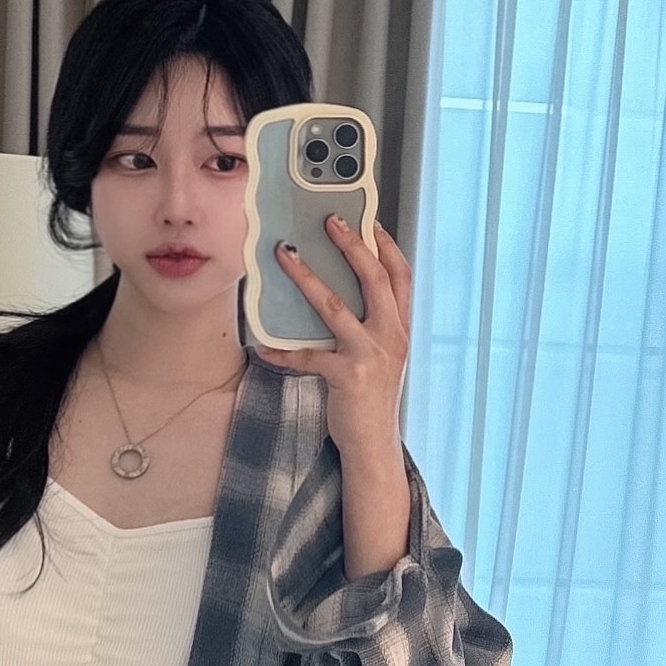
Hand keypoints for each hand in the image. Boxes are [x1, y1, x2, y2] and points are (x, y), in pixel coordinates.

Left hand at [255, 218, 411, 457]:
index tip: (370, 223)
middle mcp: (390, 337)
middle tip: (330, 221)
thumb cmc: (372, 398)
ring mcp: (370, 355)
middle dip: (351, 245)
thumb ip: (370, 326)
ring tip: (286, 255)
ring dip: (307, 277)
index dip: (387, 247)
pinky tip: (264, 346)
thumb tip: (338, 293)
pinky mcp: (346, 375)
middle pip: (374, 279)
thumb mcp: (382, 356)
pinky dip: (282, 350)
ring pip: (335, 306)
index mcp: (400, 329)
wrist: (374, 443)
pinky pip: (306, 355)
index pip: (401, 278)